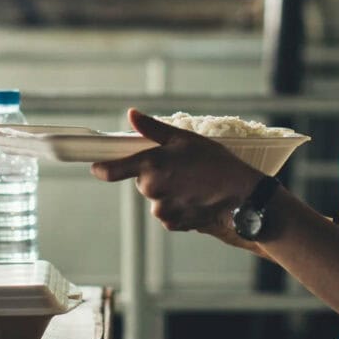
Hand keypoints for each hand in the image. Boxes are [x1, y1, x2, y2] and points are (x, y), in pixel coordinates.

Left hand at [90, 109, 263, 242]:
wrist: (241, 195)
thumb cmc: (216, 162)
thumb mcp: (184, 138)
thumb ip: (152, 129)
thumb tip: (131, 115)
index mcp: (150, 164)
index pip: (109, 171)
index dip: (101, 168)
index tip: (97, 166)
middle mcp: (151, 189)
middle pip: (141, 181)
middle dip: (154, 175)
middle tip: (178, 168)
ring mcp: (161, 208)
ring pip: (156, 198)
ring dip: (167, 191)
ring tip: (191, 183)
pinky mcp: (173, 223)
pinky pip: (167, 213)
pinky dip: (178, 206)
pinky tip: (194, 198)